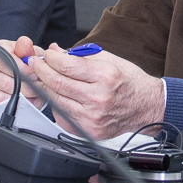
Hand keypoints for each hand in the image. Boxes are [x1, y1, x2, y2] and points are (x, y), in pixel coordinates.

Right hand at [0, 36, 45, 111]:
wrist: (2, 78)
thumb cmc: (15, 64)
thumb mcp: (24, 54)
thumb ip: (27, 49)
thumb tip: (25, 43)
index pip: (8, 62)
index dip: (25, 70)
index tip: (36, 75)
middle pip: (7, 83)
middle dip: (29, 88)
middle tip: (41, 90)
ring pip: (2, 98)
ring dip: (23, 101)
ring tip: (35, 99)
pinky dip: (12, 110)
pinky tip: (24, 107)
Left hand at [26, 47, 164, 139]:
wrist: (146, 107)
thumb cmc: (130, 82)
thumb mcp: (110, 60)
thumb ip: (81, 55)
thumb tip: (56, 50)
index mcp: (106, 77)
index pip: (68, 65)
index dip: (51, 58)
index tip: (47, 54)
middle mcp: (99, 98)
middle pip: (58, 83)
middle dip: (42, 70)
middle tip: (36, 63)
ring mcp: (93, 118)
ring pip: (56, 100)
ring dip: (45, 87)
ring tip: (44, 78)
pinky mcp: (89, 131)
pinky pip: (62, 116)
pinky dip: (56, 104)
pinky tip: (58, 95)